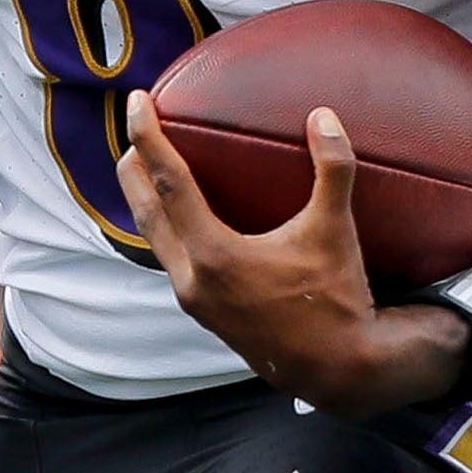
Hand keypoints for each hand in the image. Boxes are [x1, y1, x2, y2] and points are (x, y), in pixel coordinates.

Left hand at [117, 95, 465, 418]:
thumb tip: (323, 116)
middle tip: (135, 130)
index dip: (150, 138)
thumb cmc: (337, 300)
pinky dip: (167, 228)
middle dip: (134, 167)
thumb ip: (333, 169)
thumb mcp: (336, 230)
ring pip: (155, 239)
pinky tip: (181, 217)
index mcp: (216, 255)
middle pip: (146, 210)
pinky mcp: (205, 312)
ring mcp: (196, 300)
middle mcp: (194, 279)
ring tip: (146, 168)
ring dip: (145, 200)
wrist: (336, 369)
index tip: (137, 103)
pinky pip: (172, 259)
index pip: (169, 183)